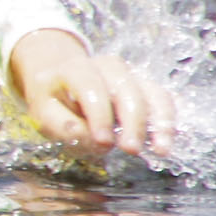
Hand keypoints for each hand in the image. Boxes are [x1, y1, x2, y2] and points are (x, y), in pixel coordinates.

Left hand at [8, 28, 173, 158]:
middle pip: (126, 88)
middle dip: (132, 120)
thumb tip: (87, 136)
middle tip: (130, 149)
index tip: (104, 142)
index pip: (91, 86)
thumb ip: (61, 126)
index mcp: (75, 68)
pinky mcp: (146, 86)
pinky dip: (169, 120)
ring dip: (159, 121)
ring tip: (161, 149)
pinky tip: (170, 141)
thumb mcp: (45, 114)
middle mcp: (106, 66)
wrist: (65, 83)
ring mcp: (130, 74)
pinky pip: (164, 99)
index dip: (99, 114)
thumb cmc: (55, 103)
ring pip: (151, 92)